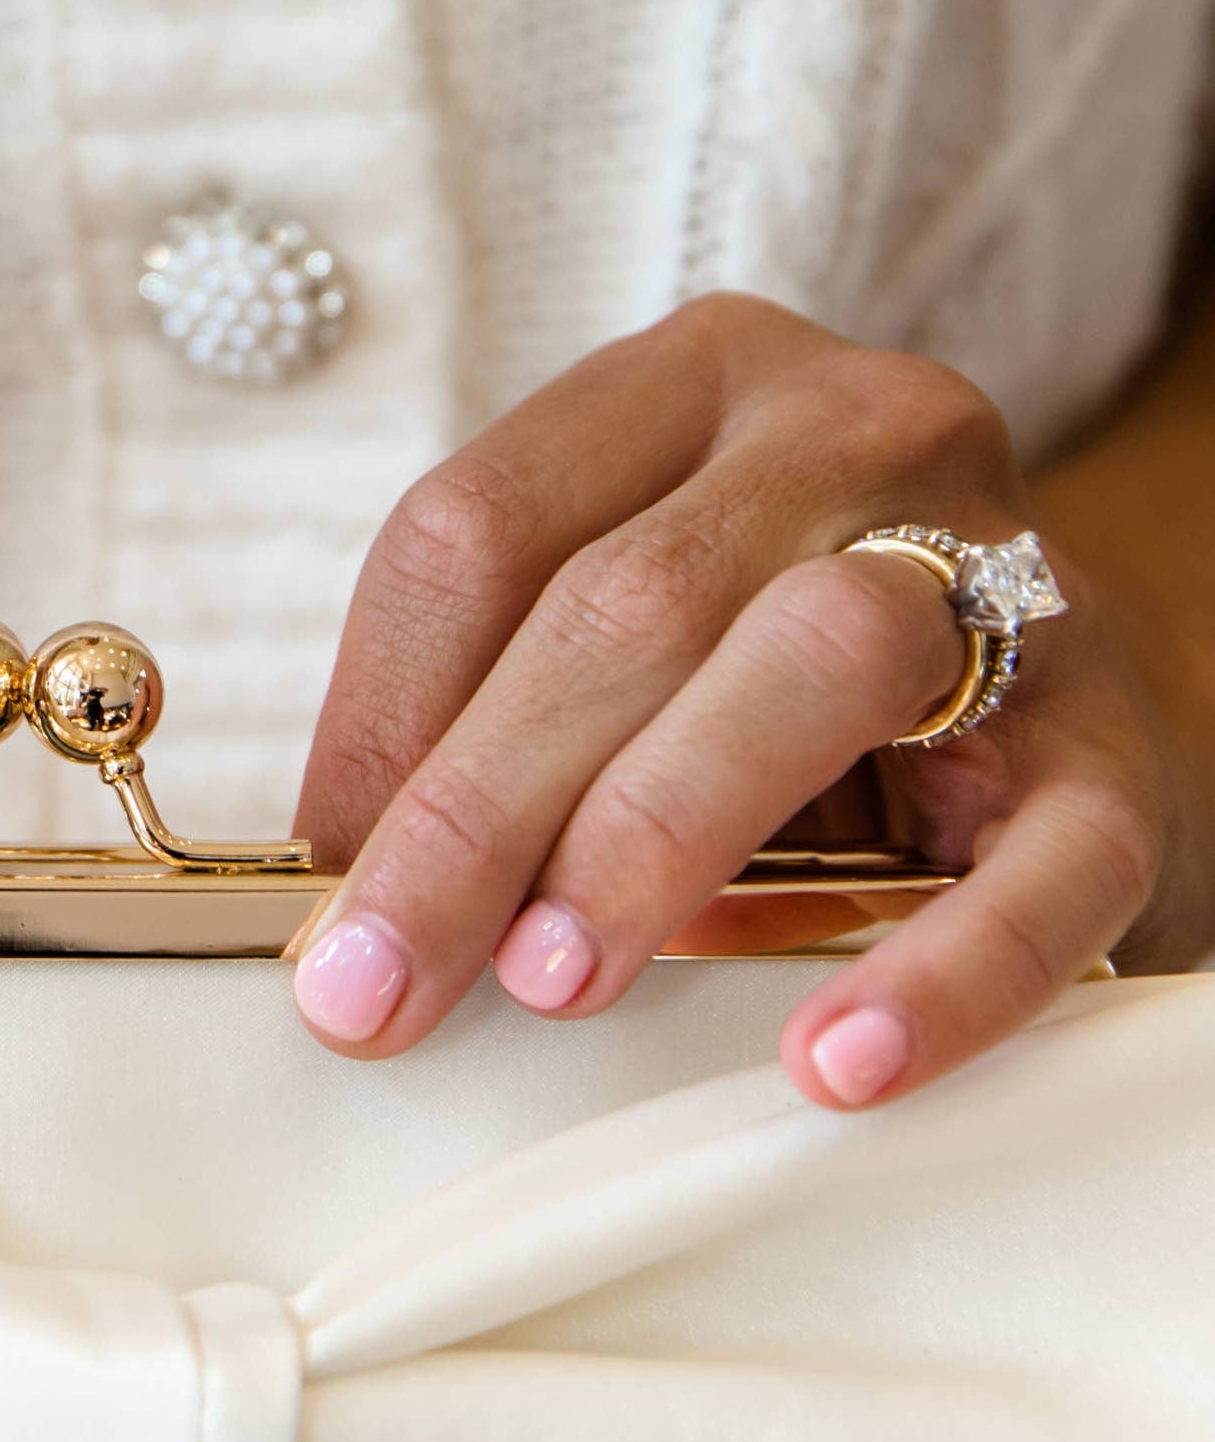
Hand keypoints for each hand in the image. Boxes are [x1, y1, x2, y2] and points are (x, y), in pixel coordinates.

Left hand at [290, 294, 1209, 1106]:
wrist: (1052, 694)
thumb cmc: (775, 678)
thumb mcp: (627, 634)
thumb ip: (494, 709)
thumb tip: (341, 890)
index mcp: (688, 382)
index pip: (477, 525)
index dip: (377, 712)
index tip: (315, 883)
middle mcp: (850, 430)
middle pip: (622, 598)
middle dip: (476, 806)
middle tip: (380, 982)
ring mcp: (1011, 567)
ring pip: (816, 657)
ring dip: (658, 828)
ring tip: (559, 980)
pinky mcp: (1126, 742)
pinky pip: (1046, 856)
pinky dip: (939, 964)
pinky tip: (833, 1058)